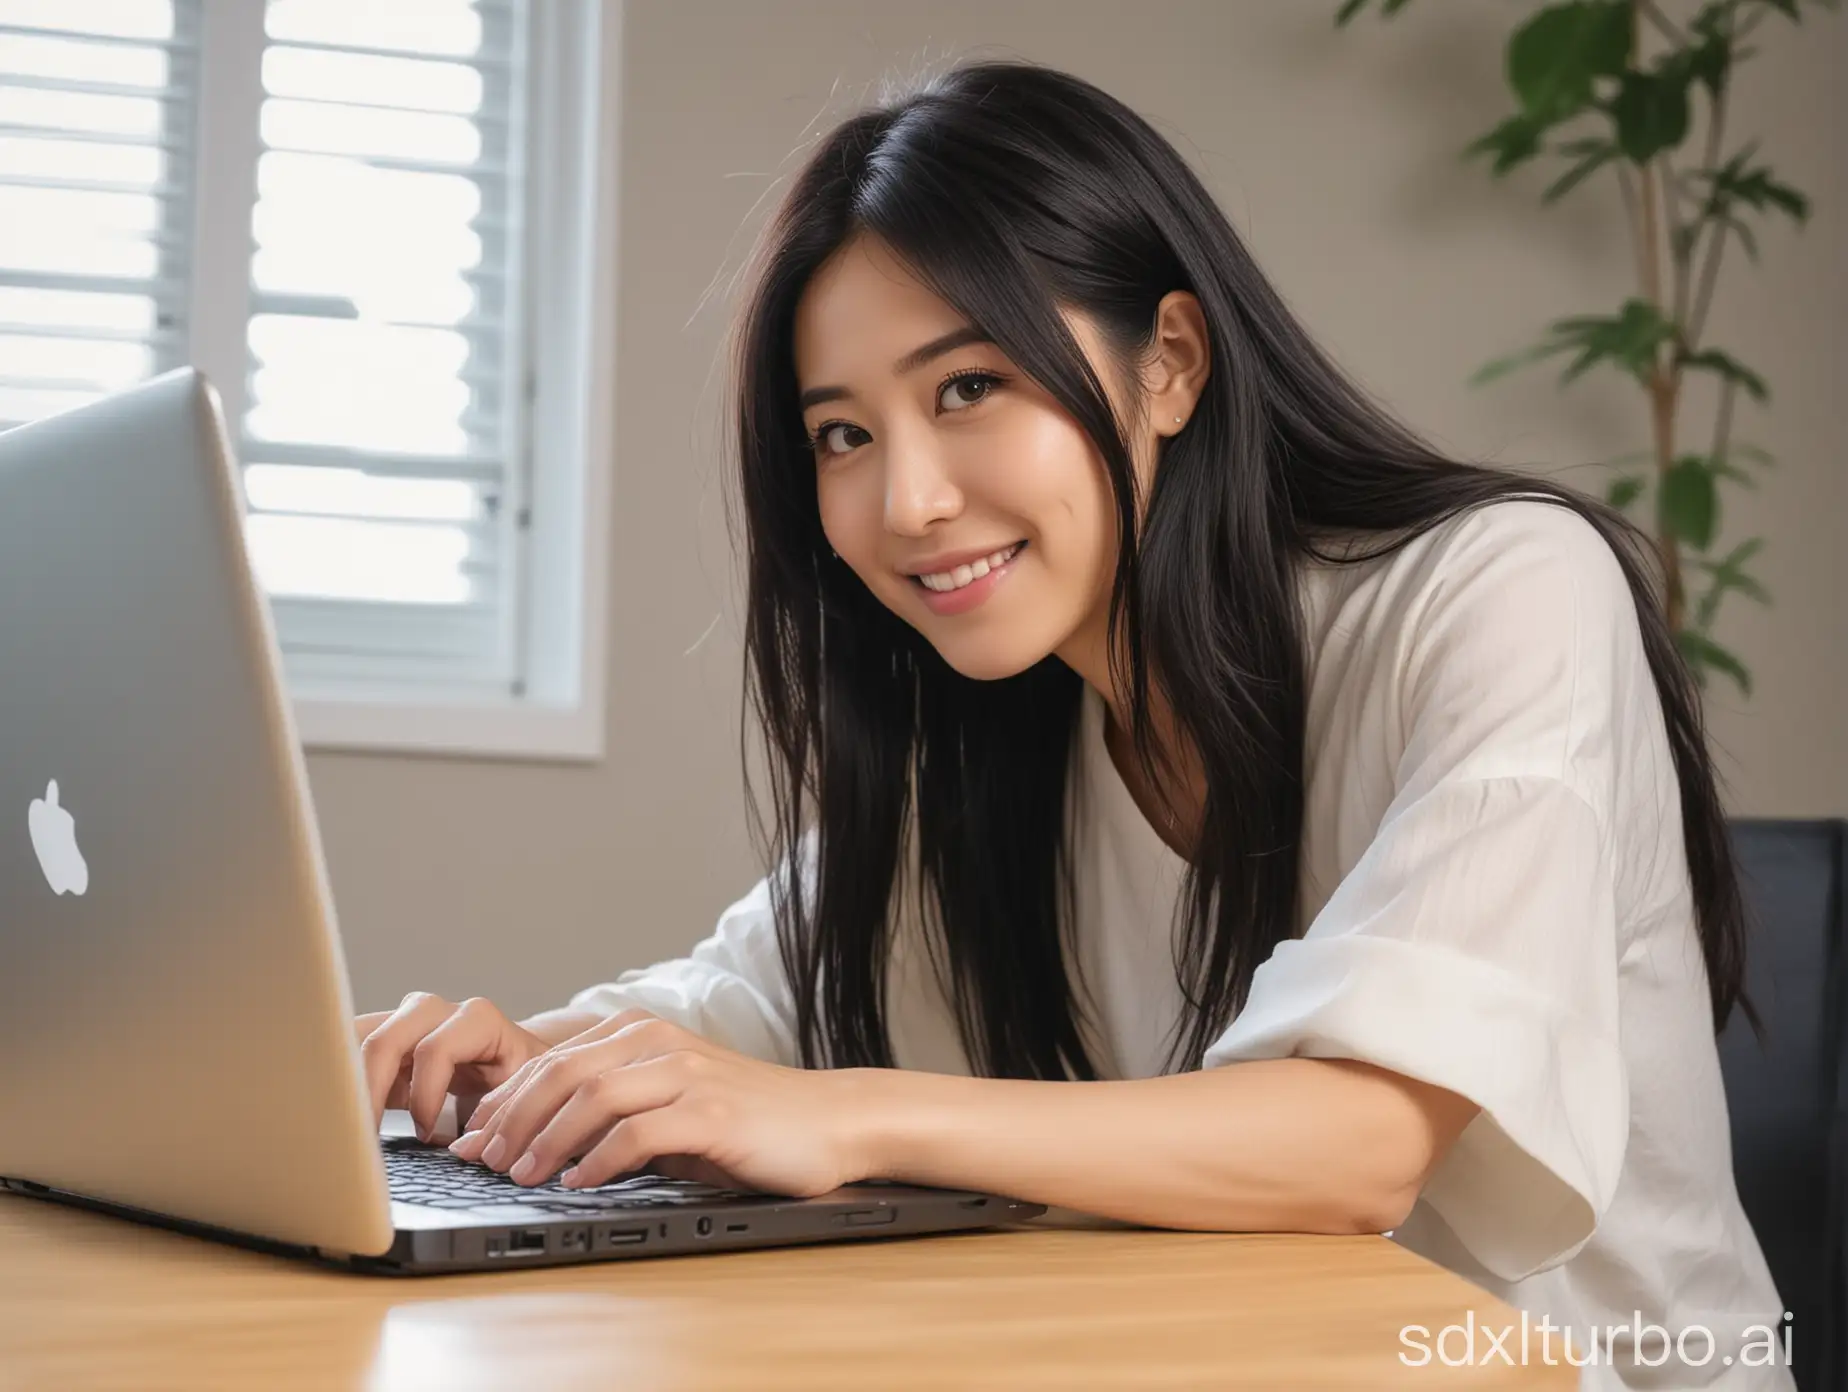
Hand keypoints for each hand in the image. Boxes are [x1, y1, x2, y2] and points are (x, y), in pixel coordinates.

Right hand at [354, 992, 550, 1141]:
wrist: (509, 1059)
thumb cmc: (516, 1079)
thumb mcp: (517, 1093)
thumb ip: (493, 1115)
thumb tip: (462, 1148)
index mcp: (477, 1020)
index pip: (435, 1050)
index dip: (425, 1095)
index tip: (425, 1133)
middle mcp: (435, 1011)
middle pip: (384, 1040)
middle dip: (368, 1091)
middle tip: (363, 1138)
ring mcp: (402, 1019)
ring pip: (354, 1039)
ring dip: (342, 1084)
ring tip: (338, 1127)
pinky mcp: (380, 1037)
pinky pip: (345, 1049)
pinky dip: (335, 1079)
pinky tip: (331, 1113)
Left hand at [447, 1009, 871, 1196]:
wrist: (828, 1121)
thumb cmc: (746, 1120)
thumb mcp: (670, 1102)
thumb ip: (614, 1108)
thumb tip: (537, 1140)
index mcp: (643, 1032)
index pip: (553, 1058)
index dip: (503, 1100)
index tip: (472, 1139)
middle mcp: (660, 1042)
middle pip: (561, 1072)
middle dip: (512, 1120)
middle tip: (483, 1162)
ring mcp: (687, 1073)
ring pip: (592, 1096)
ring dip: (547, 1140)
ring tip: (522, 1175)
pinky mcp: (712, 1112)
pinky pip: (639, 1132)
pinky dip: (600, 1160)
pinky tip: (580, 1183)